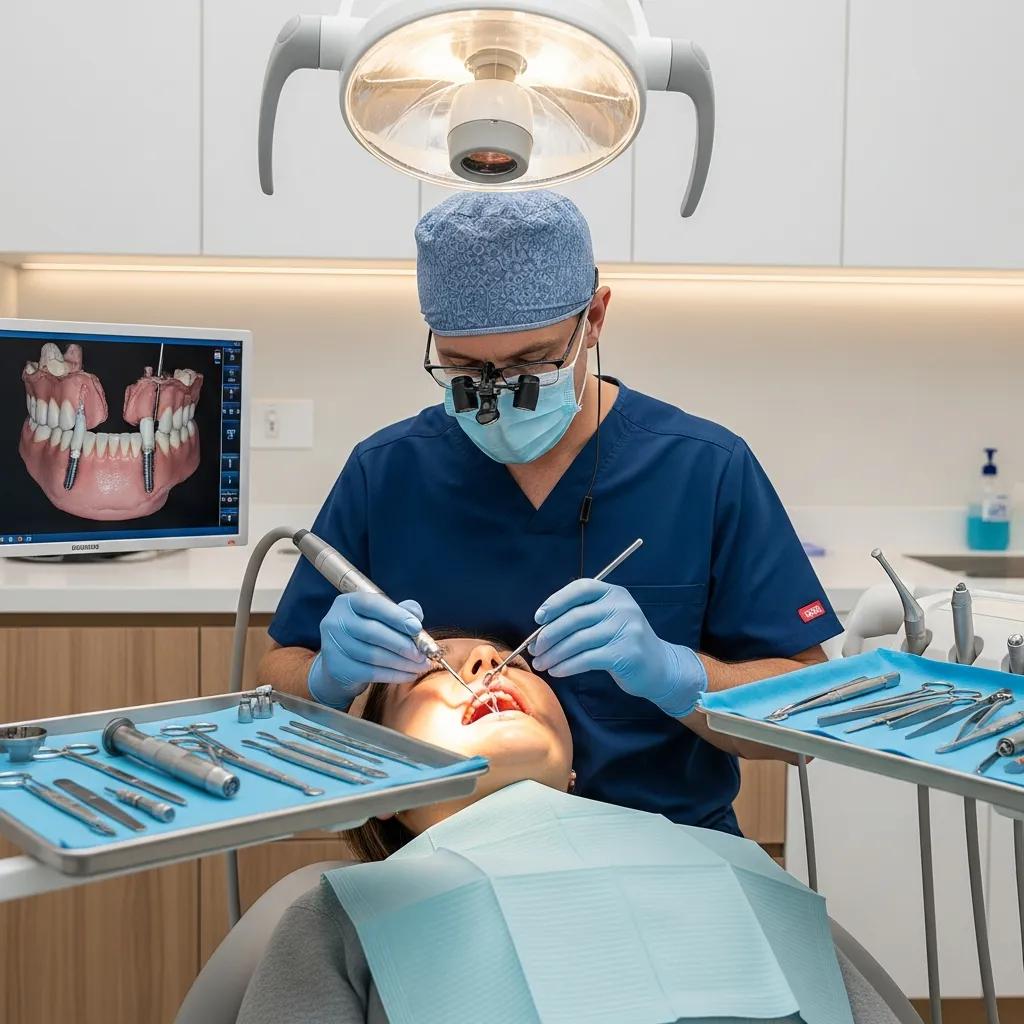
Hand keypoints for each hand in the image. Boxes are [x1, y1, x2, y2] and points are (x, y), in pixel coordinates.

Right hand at [307, 592, 427, 707]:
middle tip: (423, 654)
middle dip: (402, 644)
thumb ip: (400, 611)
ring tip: (421, 665)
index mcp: (347, 602)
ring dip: (402, 662)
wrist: (340, 665)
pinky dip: (394, 675)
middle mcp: (335, 621)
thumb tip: (416, 615)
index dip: (396, 615)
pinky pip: (371, 673)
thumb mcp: (382, 617)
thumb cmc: (366, 635)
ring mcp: (333, 646)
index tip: (417, 627)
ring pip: (374, 655)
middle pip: (373, 632)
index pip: (372, 604)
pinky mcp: (338, 668)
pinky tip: (409, 675)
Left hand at [530, 580, 706, 717]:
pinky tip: (557, 671)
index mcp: (614, 593)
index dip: (556, 601)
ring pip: (578, 641)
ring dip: (554, 654)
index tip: (538, 618)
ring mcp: (626, 629)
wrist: (659, 667)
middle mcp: (622, 607)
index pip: (580, 588)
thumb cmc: (623, 642)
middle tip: (534, 649)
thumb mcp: (608, 620)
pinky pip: (587, 659)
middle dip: (549, 635)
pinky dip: (567, 666)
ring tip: (541, 664)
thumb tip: (541, 628)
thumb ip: (581, 616)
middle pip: (575, 617)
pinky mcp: (625, 653)